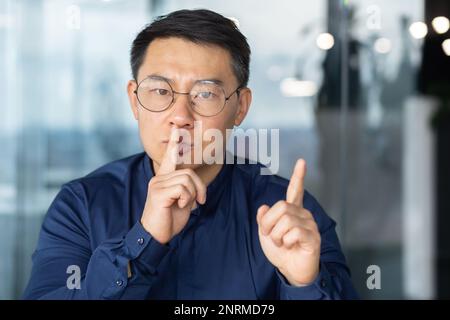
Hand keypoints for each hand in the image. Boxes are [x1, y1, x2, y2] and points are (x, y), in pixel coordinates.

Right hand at [140, 128, 206, 243]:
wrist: (155, 236)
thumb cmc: (168, 220)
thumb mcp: (182, 201)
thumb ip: (186, 189)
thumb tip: (195, 184)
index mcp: (164, 179)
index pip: (170, 157)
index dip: (174, 143)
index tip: (177, 129)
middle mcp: (159, 178)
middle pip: (188, 172)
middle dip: (200, 187)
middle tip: (201, 201)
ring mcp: (157, 184)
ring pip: (187, 179)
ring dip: (193, 195)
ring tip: (186, 205)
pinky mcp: (158, 193)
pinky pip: (182, 188)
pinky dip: (187, 199)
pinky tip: (179, 206)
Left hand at [256, 159, 320, 285]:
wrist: (290, 270)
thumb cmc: (281, 251)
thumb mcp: (266, 233)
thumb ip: (263, 219)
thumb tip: (264, 207)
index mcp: (292, 211)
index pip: (296, 190)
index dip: (299, 176)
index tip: (302, 161)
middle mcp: (303, 214)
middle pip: (281, 207)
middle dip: (269, 224)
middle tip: (271, 236)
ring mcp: (310, 224)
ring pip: (286, 220)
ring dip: (276, 235)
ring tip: (282, 243)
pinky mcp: (313, 236)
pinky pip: (294, 232)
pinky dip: (286, 241)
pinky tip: (290, 247)